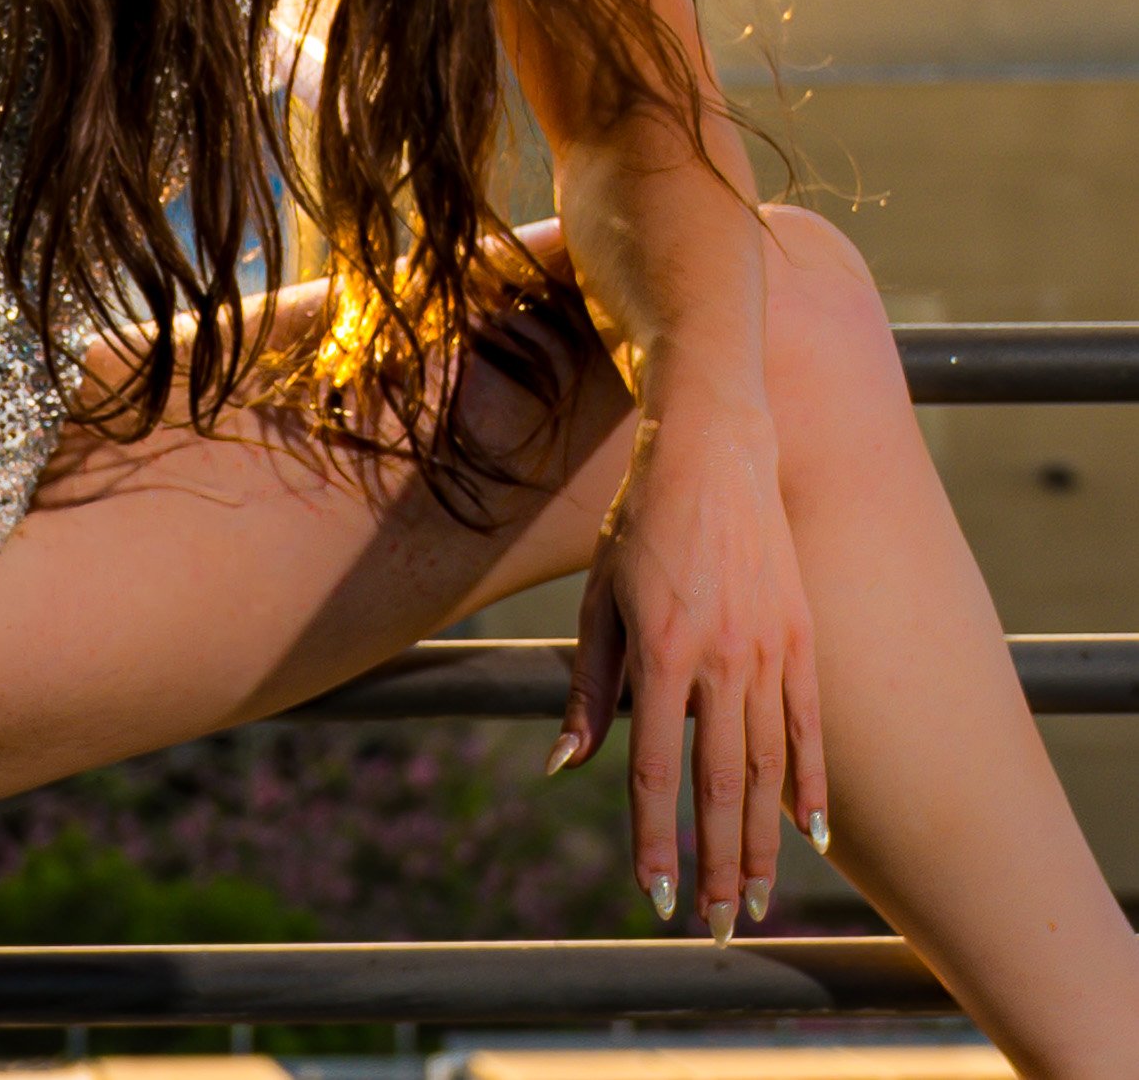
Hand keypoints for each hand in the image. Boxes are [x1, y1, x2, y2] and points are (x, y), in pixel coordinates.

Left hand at [550, 384, 827, 938]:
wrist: (713, 449)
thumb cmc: (643, 522)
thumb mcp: (599, 597)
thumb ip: (589, 686)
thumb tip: (566, 764)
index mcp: (659, 651)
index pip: (656, 772)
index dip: (655, 841)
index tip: (654, 897)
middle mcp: (719, 659)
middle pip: (719, 788)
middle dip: (715, 868)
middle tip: (712, 928)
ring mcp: (768, 650)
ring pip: (767, 769)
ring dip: (761, 843)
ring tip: (756, 902)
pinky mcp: (801, 636)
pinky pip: (809, 727)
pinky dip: (810, 785)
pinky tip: (811, 836)